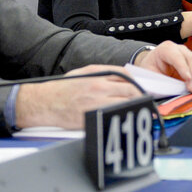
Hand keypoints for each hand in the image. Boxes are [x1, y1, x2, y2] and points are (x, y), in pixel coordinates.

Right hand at [14, 64, 142, 128]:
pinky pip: (113, 118)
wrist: (45, 103)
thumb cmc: (63, 88)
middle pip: (130, 91)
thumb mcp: (83, 72)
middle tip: (146, 99)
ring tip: (140, 110)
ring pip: (125, 105)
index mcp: (97, 77)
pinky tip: (125, 118)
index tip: (144, 86)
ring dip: (134, 107)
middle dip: (141, 95)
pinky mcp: (92, 120)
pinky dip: (121, 117)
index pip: (127, 77)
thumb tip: (123, 74)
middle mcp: (98, 90)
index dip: (138, 82)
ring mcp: (96, 106)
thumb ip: (103, 71)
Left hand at [135, 41, 191, 91]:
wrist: (154, 66)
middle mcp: (180, 49)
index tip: (187, 78)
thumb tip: (166, 89)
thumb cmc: (151, 69)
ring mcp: (190, 55)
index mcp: (166, 49)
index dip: (183, 67)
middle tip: (191, 88)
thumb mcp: (149, 73)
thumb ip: (157, 79)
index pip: (176, 56)